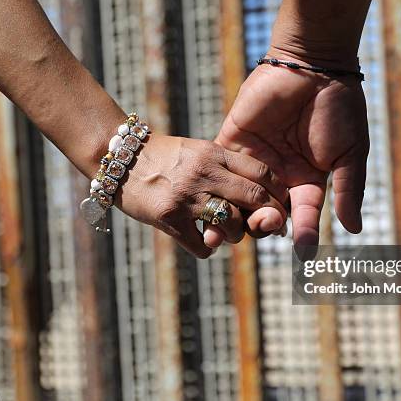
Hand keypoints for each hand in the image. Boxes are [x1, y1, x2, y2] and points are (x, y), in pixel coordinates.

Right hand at [115, 134, 288, 257]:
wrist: (120, 159)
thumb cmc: (164, 157)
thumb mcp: (197, 151)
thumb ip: (224, 166)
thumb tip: (258, 190)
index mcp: (214, 154)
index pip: (261, 171)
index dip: (277, 191)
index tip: (280, 203)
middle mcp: (204, 173)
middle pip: (254, 198)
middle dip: (268, 216)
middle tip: (270, 225)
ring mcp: (187, 197)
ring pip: (232, 224)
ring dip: (236, 234)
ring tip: (227, 233)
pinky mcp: (169, 218)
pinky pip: (203, 246)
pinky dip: (208, 249)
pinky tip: (203, 242)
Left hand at [215, 53, 368, 247]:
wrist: (312, 65)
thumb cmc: (339, 108)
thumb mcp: (350, 153)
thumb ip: (347, 190)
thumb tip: (354, 229)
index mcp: (307, 182)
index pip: (302, 216)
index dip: (304, 232)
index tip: (304, 252)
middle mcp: (278, 177)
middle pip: (264, 213)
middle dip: (262, 225)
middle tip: (263, 227)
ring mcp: (254, 161)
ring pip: (238, 197)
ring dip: (231, 215)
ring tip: (225, 230)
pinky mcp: (233, 143)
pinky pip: (220, 169)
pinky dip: (214, 186)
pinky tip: (210, 201)